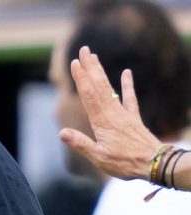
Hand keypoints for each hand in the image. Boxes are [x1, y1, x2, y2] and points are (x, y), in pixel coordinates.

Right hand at [59, 46, 160, 180]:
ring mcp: (124, 114)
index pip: (89, 96)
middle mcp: (112, 113)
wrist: (154, 163)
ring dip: (101, 72)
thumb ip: (81, 144)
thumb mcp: (98, 157)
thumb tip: (62, 133)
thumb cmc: (125, 163)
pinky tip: (126, 72)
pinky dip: (127, 85)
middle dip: (90, 67)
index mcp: (102, 122)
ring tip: (95, 57)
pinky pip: (130, 98)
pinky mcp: (133, 118)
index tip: (75, 63)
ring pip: (110, 89)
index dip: (81, 79)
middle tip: (84, 50)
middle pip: (99, 86)